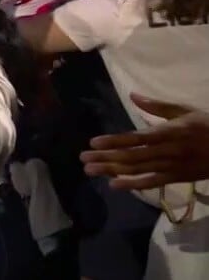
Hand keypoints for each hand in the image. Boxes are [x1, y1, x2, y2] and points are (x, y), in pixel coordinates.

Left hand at [80, 93, 208, 189]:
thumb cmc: (207, 125)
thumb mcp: (184, 110)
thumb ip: (157, 106)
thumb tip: (133, 95)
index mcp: (167, 132)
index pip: (135, 138)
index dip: (114, 141)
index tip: (93, 142)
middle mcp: (166, 151)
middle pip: (131, 156)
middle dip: (105, 158)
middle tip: (83, 158)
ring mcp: (170, 167)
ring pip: (137, 170)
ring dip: (112, 171)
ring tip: (90, 170)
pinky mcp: (176, 178)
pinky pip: (152, 182)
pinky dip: (133, 185)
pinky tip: (114, 185)